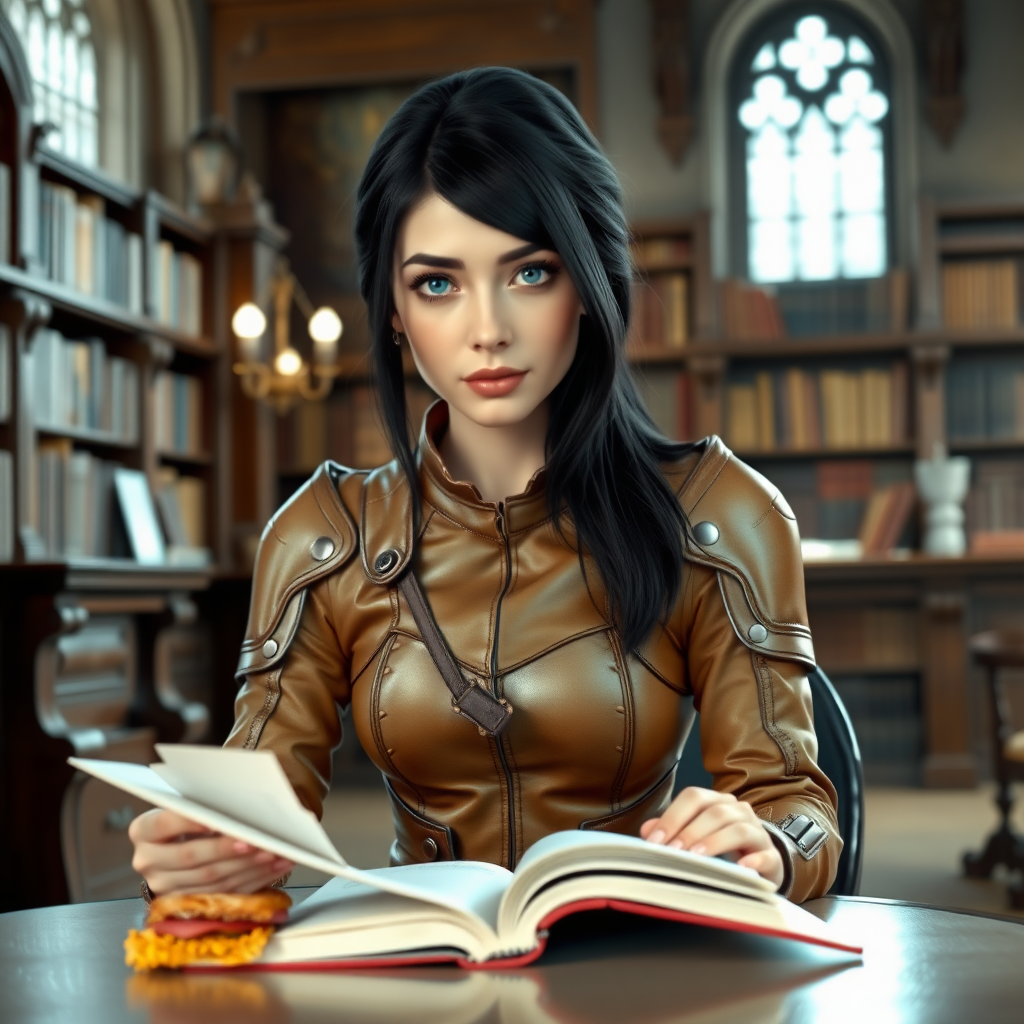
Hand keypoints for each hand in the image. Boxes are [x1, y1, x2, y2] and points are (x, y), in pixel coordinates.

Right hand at [129, 809, 294, 896]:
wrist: (174, 846)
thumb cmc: (188, 815)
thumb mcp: (186, 805)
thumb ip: (202, 805)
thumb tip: (241, 802)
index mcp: (143, 830)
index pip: (164, 824)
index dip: (190, 822)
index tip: (215, 820)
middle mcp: (147, 860)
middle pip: (190, 855)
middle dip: (227, 848)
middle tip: (255, 841)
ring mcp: (164, 885)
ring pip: (209, 878)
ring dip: (246, 866)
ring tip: (273, 854)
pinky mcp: (186, 901)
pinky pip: (223, 892)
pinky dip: (253, 879)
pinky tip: (273, 868)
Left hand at [640, 787, 783, 888]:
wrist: (762, 861)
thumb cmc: (722, 847)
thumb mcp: (696, 837)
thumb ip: (672, 831)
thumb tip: (647, 831)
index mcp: (717, 802)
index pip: (694, 797)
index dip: (672, 816)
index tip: (654, 840)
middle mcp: (739, 812)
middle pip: (714, 812)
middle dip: (690, 831)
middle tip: (673, 851)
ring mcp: (758, 833)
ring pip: (738, 829)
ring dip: (715, 842)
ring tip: (697, 857)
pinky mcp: (773, 858)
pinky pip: (765, 856)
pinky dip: (753, 861)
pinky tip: (740, 869)